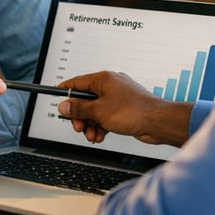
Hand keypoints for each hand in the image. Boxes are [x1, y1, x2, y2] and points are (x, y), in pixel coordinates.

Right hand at [56, 71, 193, 146]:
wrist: (158, 122)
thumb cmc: (134, 111)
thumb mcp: (99, 111)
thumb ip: (79, 109)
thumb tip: (65, 106)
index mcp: (103, 79)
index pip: (77, 82)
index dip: (66, 91)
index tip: (56, 96)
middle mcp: (110, 85)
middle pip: (85, 100)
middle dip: (80, 116)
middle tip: (78, 127)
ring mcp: (118, 97)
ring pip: (95, 110)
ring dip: (90, 124)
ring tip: (92, 135)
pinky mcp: (124, 109)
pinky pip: (106, 116)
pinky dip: (101, 126)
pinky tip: (101, 135)